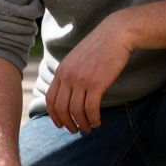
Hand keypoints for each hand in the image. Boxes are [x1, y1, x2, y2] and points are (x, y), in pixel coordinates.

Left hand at [45, 13, 134, 133]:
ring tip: (88, 128)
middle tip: (75, 130)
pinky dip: (93, 119)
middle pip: (61, 108)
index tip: (60, 124)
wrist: (116, 34)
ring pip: (76, 111)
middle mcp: (68, 76)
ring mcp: (81, 80)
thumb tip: (67, 93)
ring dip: (82, 124)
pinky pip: (90, 108)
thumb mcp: (76, 58)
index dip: (54, 115)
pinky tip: (97, 122)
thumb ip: (69, 74)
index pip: (50, 99)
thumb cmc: (99, 47)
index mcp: (61, 71)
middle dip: (67, 123)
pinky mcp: (96, 84)